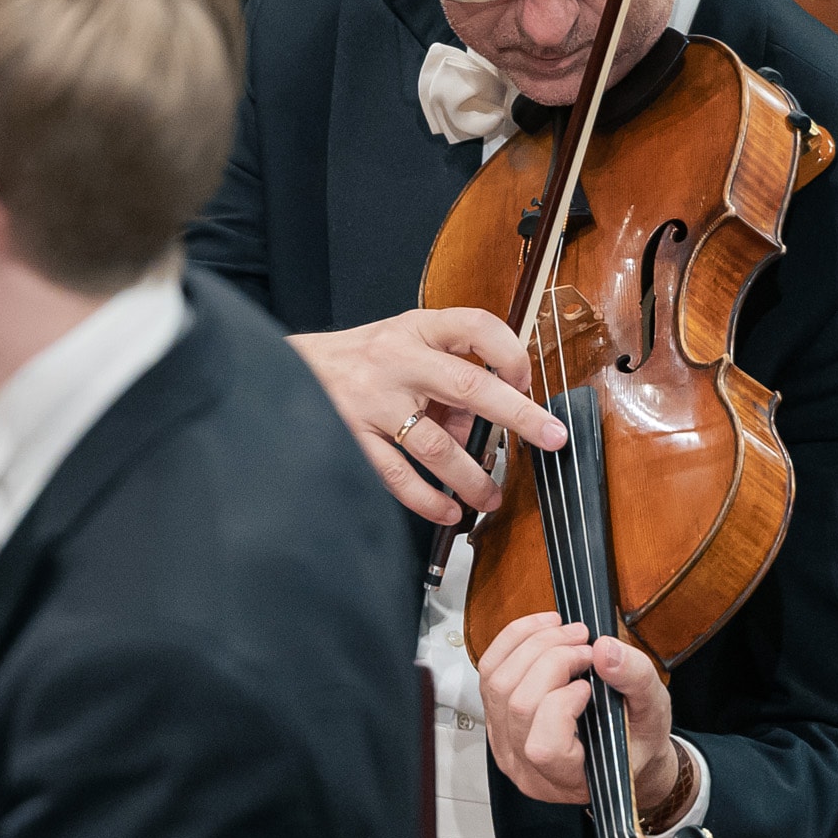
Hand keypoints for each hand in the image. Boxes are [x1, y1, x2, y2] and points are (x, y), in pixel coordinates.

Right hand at [288, 307, 565, 524]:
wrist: (286, 369)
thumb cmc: (359, 360)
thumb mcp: (404, 348)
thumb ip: (446, 380)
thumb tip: (482, 430)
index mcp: (415, 330)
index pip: (474, 326)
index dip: (509, 351)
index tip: (528, 379)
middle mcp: (396, 361)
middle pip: (467, 385)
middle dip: (517, 415)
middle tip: (551, 437)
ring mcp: (373, 400)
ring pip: (435, 445)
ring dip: (471, 476)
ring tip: (491, 496)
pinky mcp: (352, 436)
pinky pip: (396, 475)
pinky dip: (428, 498)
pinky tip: (447, 510)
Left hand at [474, 612, 675, 809]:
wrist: (624, 746)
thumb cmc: (636, 739)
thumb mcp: (653, 712)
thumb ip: (636, 681)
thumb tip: (605, 650)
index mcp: (568, 779)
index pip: (544, 748)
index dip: (561, 706)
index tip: (588, 685)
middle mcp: (526, 767)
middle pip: (518, 704)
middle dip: (551, 659)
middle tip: (583, 642)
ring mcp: (504, 742)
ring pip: (498, 684)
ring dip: (531, 644)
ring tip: (566, 631)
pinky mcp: (495, 715)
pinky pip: (489, 671)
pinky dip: (512, 641)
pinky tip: (540, 628)